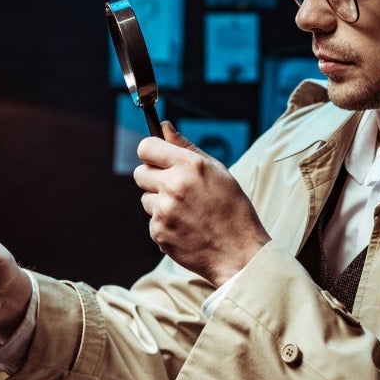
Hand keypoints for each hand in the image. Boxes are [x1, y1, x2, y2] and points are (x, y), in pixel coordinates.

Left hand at [135, 121, 270, 286]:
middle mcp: (174, 185)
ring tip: (187, 212)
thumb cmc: (232, 209)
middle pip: (140, 173)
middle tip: (176, 189)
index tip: (157, 159)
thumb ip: (186, 147)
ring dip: (160, 204)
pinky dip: (164, 225)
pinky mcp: (158, 232)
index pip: (146, 147)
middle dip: (154, 179)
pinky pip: (152, 221)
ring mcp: (164, 211)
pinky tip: (186, 228)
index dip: (151, 153)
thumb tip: (164, 126)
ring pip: (146, 199)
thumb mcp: (217, 171)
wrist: (239, 253)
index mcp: (190, 166)